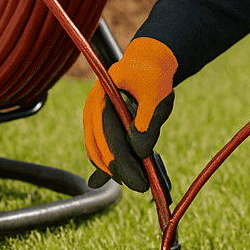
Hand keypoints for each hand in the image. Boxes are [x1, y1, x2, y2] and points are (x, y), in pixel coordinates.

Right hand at [83, 37, 177, 190]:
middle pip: (101, 148)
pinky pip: (100, 147)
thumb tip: (140, 152)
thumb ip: (148, 121)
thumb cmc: (152, 76)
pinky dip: (105, 164)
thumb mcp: (156, 94)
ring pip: (98, 151)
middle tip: (142, 186)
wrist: (148, 62)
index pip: (109, 138)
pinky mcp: (101, 125)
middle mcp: (93, 110)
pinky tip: (99, 182)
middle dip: (121, 170)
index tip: (141, 181)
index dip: (124, 163)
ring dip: (114, 169)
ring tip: (135, 183)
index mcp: (102, 98)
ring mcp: (94, 118)